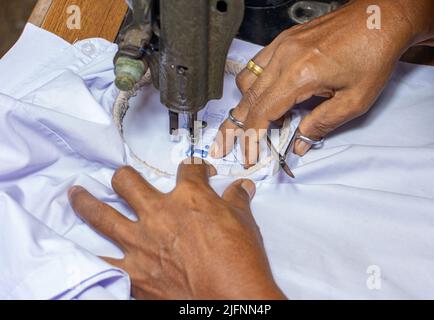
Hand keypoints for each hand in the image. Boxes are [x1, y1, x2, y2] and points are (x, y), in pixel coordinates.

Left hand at [68, 159, 284, 299]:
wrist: (232, 298)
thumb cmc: (241, 260)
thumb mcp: (244, 223)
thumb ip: (237, 200)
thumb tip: (241, 187)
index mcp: (189, 197)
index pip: (188, 169)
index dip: (196, 168)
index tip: (199, 173)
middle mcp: (159, 213)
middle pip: (129, 181)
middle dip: (126, 176)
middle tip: (125, 179)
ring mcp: (141, 242)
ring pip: (102, 214)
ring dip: (87, 202)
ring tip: (76, 193)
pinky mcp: (135, 272)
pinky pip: (103, 264)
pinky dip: (93, 259)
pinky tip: (80, 251)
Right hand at [210, 0, 433, 166]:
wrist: (380, 19)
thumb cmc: (373, 55)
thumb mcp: (354, 101)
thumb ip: (322, 125)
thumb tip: (299, 143)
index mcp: (300, 74)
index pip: (262, 112)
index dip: (251, 137)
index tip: (248, 154)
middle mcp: (284, 57)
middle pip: (247, 98)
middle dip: (236, 126)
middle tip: (226, 145)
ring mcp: (281, 45)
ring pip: (247, 80)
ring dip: (245, 105)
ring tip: (252, 124)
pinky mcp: (284, 40)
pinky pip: (257, 64)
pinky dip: (254, 85)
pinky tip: (264, 97)